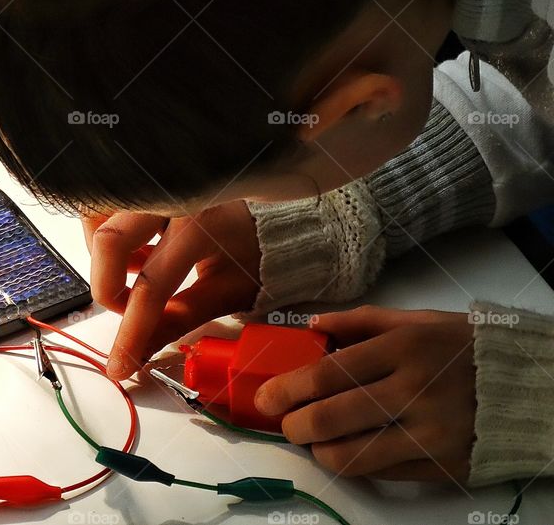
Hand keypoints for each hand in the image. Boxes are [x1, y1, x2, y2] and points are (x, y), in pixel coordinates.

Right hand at [83, 202, 261, 380]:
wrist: (274, 221)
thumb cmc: (258, 254)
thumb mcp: (223, 293)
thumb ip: (177, 320)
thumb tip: (139, 352)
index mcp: (198, 226)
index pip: (152, 285)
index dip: (131, 331)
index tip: (119, 363)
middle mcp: (171, 198)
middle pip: (110, 240)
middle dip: (107, 284)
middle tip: (123, 308)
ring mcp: (158, 189)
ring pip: (102, 218)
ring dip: (106, 256)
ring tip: (135, 275)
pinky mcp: (151, 189)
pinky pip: (111, 210)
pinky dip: (114, 239)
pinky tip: (140, 257)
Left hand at [255, 306, 475, 481]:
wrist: (533, 386)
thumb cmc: (465, 347)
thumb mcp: (417, 320)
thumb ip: (361, 321)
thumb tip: (310, 325)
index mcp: (404, 347)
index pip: (329, 374)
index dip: (289, 389)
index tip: (266, 398)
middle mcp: (416, 390)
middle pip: (333, 416)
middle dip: (295, 425)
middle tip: (284, 423)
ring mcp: (431, 433)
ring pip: (354, 454)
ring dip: (320, 451)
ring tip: (312, 441)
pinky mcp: (445, 465)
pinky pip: (385, 473)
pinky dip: (357, 464)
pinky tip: (348, 452)